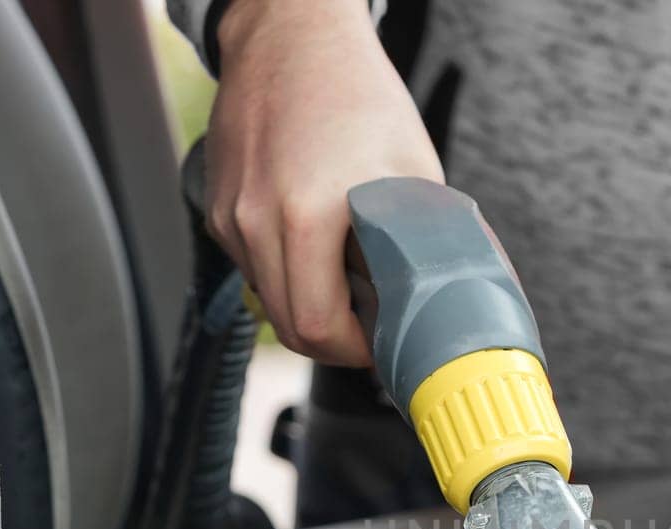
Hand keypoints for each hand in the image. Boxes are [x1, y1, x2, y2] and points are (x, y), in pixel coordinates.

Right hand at [205, 0, 442, 364]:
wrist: (292, 34)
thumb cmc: (359, 94)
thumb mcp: (415, 172)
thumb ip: (427, 243)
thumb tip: (454, 303)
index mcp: (306, 217)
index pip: (319, 328)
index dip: (356, 352)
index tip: (382, 345)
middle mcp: (254, 221)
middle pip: (289, 327)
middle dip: (335, 341)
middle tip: (372, 330)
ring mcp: (228, 215)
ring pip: (268, 299)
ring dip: (308, 305)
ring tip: (349, 281)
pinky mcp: (216, 207)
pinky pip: (252, 266)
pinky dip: (286, 273)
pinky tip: (317, 247)